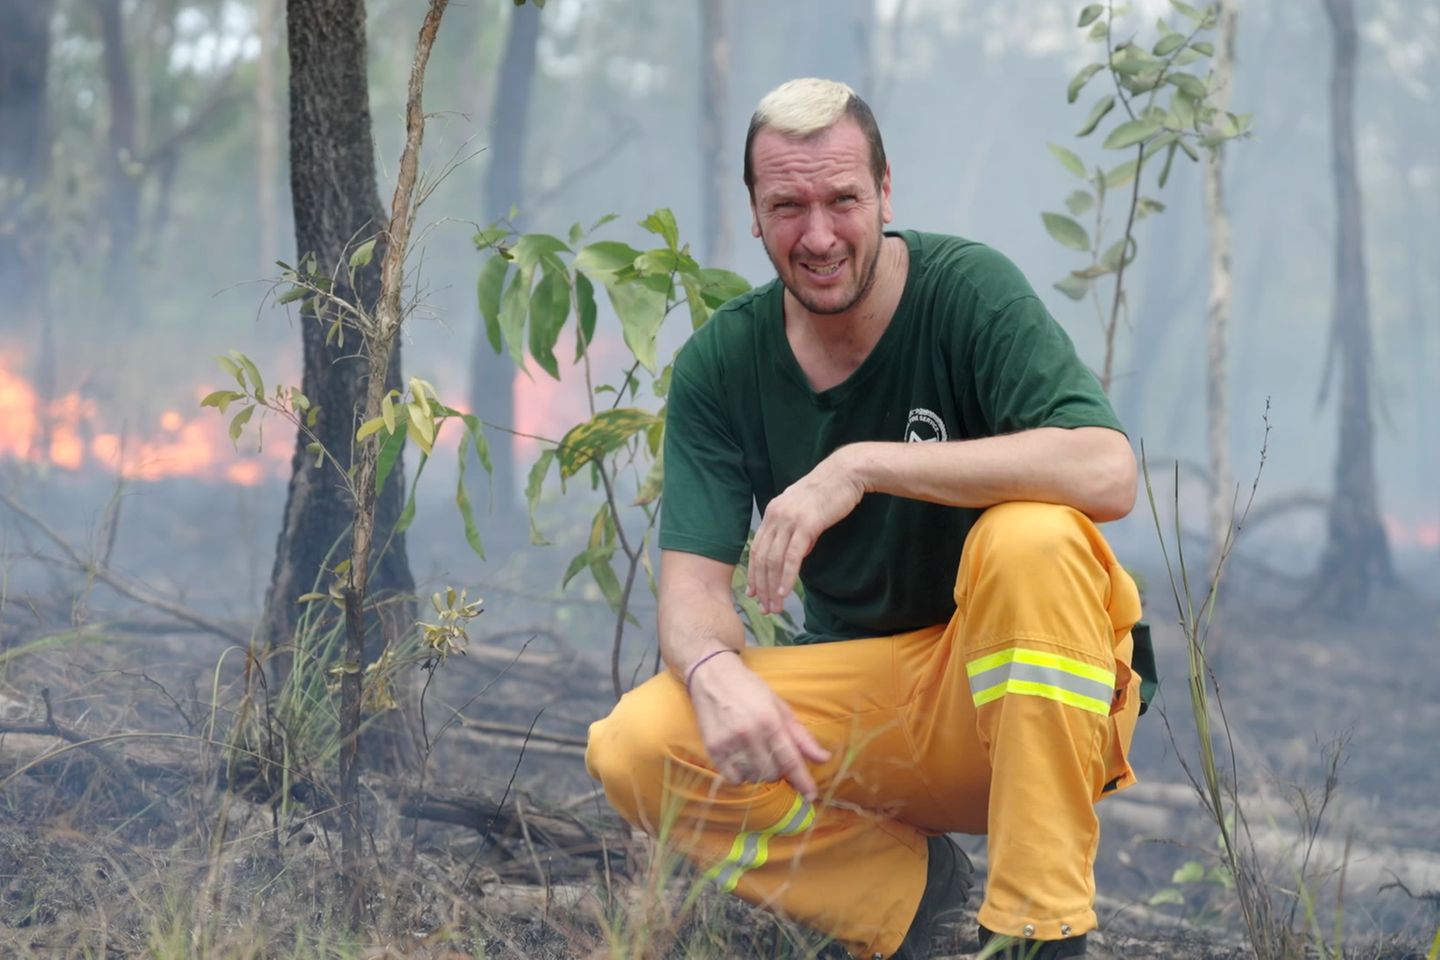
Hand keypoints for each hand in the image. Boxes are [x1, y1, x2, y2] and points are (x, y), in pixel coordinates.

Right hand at [687, 652, 830, 800]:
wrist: (713, 676)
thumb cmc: (751, 690)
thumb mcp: (781, 708)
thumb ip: (802, 736)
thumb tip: (824, 758)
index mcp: (770, 721)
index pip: (790, 760)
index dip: (802, 781)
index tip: (811, 795)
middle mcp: (749, 734)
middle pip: (772, 772)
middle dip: (778, 769)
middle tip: (773, 754)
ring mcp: (729, 742)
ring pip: (754, 777)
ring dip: (759, 771)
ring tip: (755, 752)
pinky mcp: (713, 749)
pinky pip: (734, 778)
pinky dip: (741, 774)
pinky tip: (741, 758)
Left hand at [747, 447, 865, 613]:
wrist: (846, 474)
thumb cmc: (829, 492)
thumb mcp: (804, 511)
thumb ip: (795, 530)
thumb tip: (795, 554)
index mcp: (772, 512)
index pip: (757, 548)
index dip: (753, 573)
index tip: (753, 593)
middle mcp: (776, 516)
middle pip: (762, 558)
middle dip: (762, 586)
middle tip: (765, 608)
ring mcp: (789, 520)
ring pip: (774, 561)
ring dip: (773, 587)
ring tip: (775, 607)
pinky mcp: (806, 525)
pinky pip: (792, 557)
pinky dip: (787, 577)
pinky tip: (785, 593)